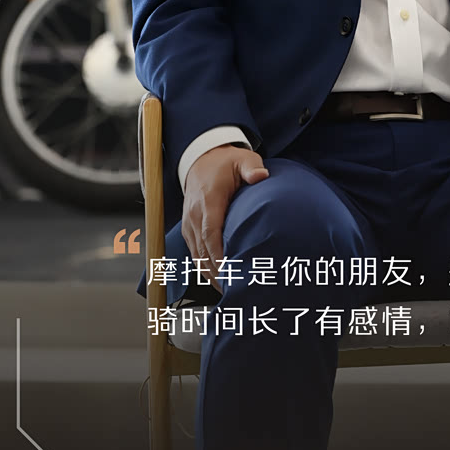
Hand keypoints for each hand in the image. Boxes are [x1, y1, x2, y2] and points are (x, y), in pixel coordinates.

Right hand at [182, 144, 268, 289]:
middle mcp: (194, 215)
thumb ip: (252, 168)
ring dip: (211, 274)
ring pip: (196, 256)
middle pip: (203, 251)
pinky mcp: (188, 228)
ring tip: (229, 291)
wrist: (201, 158)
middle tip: (236, 290)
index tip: (232, 272)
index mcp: (208, 201)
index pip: (211, 233)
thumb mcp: (243, 160)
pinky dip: (204, 268)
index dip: (220, 255)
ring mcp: (189, 223)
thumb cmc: (225, 162)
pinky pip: (194, 253)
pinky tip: (219, 280)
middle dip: (218, 272)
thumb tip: (261, 176)